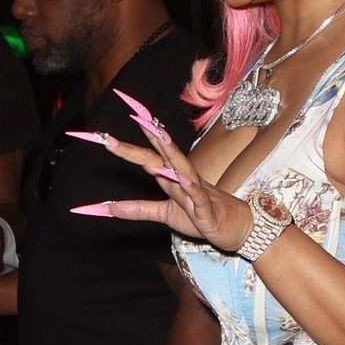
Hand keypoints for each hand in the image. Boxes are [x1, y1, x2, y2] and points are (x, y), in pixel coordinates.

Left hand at [71, 98, 251, 249]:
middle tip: (135, 117)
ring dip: (171, 151)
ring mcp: (196, 192)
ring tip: (158, 135)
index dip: (129, 147)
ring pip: (182, 168)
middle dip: (149, 136)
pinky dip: (191, 188)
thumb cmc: (201, 217)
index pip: (148, 157)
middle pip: (162, 155)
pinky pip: (198, 197)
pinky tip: (183, 179)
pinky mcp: (206, 210)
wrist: (237, 228)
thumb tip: (107, 208)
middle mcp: (182, 178)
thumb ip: (137, 209)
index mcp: (171, 177)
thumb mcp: (164, 214)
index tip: (108, 135)